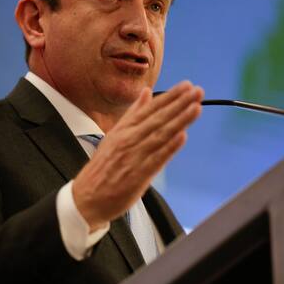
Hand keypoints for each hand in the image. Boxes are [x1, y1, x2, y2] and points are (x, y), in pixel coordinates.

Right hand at [72, 80, 203, 230]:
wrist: (86, 197)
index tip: (186, 86)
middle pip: (157, 119)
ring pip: (160, 135)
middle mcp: (128, 140)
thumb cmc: (102, 167)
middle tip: (197, 91)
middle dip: (179, 104)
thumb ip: (132, 114)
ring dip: (179, 121)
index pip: (150, 109)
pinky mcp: (138, 175)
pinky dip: (169, 147)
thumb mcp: (114, 134)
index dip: (170, 97)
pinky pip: (156, 159)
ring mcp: (133, 157)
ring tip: (196, 107)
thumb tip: (146, 93)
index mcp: (123, 130)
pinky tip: (183, 136)